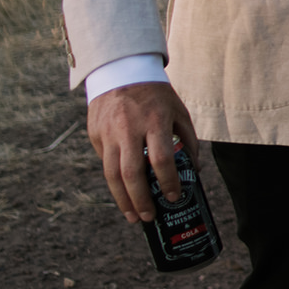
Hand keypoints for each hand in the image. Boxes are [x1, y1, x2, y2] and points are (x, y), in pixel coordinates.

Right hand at [87, 81, 201, 223]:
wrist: (121, 70)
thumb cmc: (156, 96)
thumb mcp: (179, 112)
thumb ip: (187, 141)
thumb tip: (193, 172)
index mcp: (154, 121)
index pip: (161, 159)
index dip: (168, 182)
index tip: (174, 197)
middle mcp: (128, 128)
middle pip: (131, 173)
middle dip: (140, 200)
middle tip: (149, 217)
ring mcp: (108, 132)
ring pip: (111, 174)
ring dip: (122, 199)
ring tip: (133, 216)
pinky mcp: (95, 134)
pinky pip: (105, 162)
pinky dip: (114, 181)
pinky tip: (124, 194)